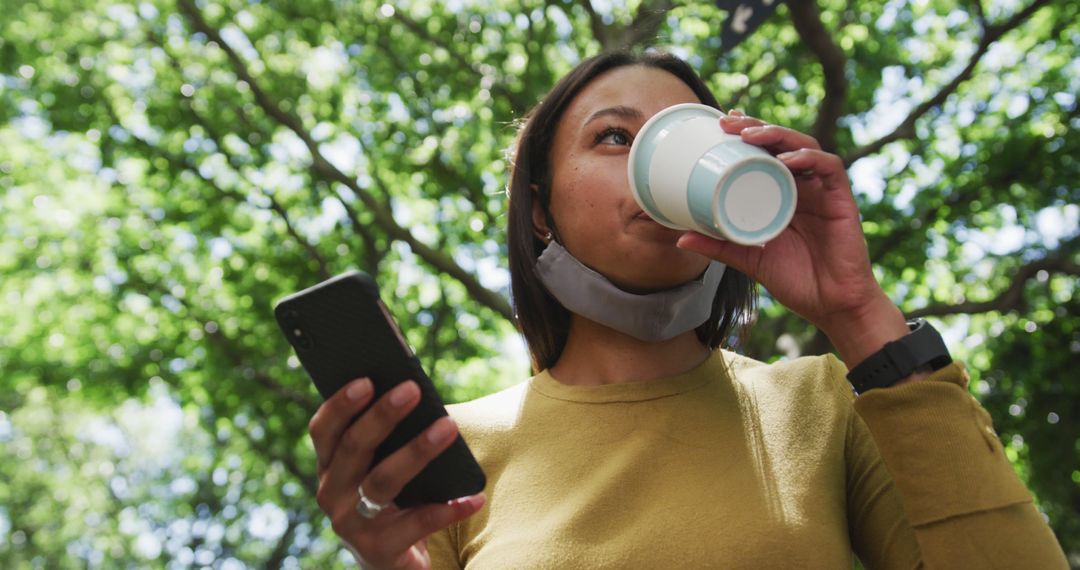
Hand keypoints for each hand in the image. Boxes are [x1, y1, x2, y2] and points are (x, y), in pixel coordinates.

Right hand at [309, 378, 485, 568]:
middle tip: (413, 389)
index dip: (341, 404)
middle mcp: (332, 493)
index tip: (366, 380)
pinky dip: (447, 508)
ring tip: (448, 428)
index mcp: (330, 465)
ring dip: (417, 451)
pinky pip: (416, 524)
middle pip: (354, 448)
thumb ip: (388, 438)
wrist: (391, 560)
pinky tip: (473, 497)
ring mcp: (352, 524)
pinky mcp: (378, 550)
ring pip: (382, 481)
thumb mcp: (381, 466)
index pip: (324, 430)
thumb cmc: (392, 498)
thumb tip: (417, 395)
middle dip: (383, 415)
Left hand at [676, 111, 908, 364]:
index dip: (748, 133)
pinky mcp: (841, 200)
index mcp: (782, 194)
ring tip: (750, 136)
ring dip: (778, 135)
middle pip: (783, 143)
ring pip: (804, 147)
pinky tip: (787, 160)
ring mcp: (823, 191)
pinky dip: (808, 159)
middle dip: (757, 127)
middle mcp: (803, 187)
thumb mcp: (748, 259)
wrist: (831, 305)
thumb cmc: (795, 281)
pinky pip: (829, 168)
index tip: (721, 124)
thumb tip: (679, 239)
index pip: (767, 153)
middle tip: (728, 122)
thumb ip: (718, 246)